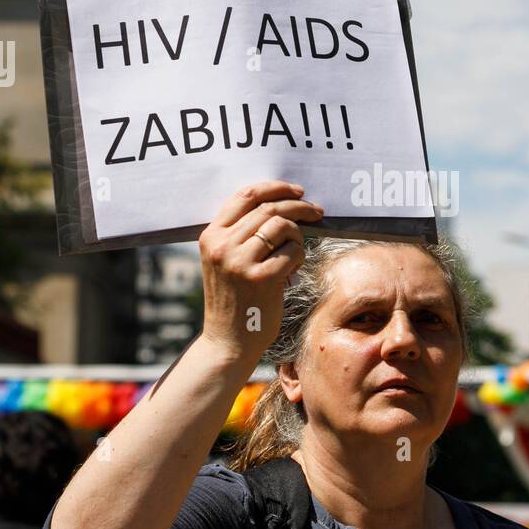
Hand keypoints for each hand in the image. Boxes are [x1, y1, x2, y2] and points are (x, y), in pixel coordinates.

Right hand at [197, 180, 323, 361]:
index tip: (296, 191)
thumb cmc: (234, 299)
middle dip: (299, 206)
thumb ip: (242, 233)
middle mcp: (223, 246)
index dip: (275, 188)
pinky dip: (300, 256)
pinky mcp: (261, 279)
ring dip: (298, 235)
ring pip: (282, 226)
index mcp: (212, 236)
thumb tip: (283, 205)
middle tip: (316, 211)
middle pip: (269, 208)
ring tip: (296, 251)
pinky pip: (293, 252)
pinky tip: (293, 270)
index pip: (245, 196)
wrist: (228, 341)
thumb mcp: (225, 261)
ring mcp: (240, 262)